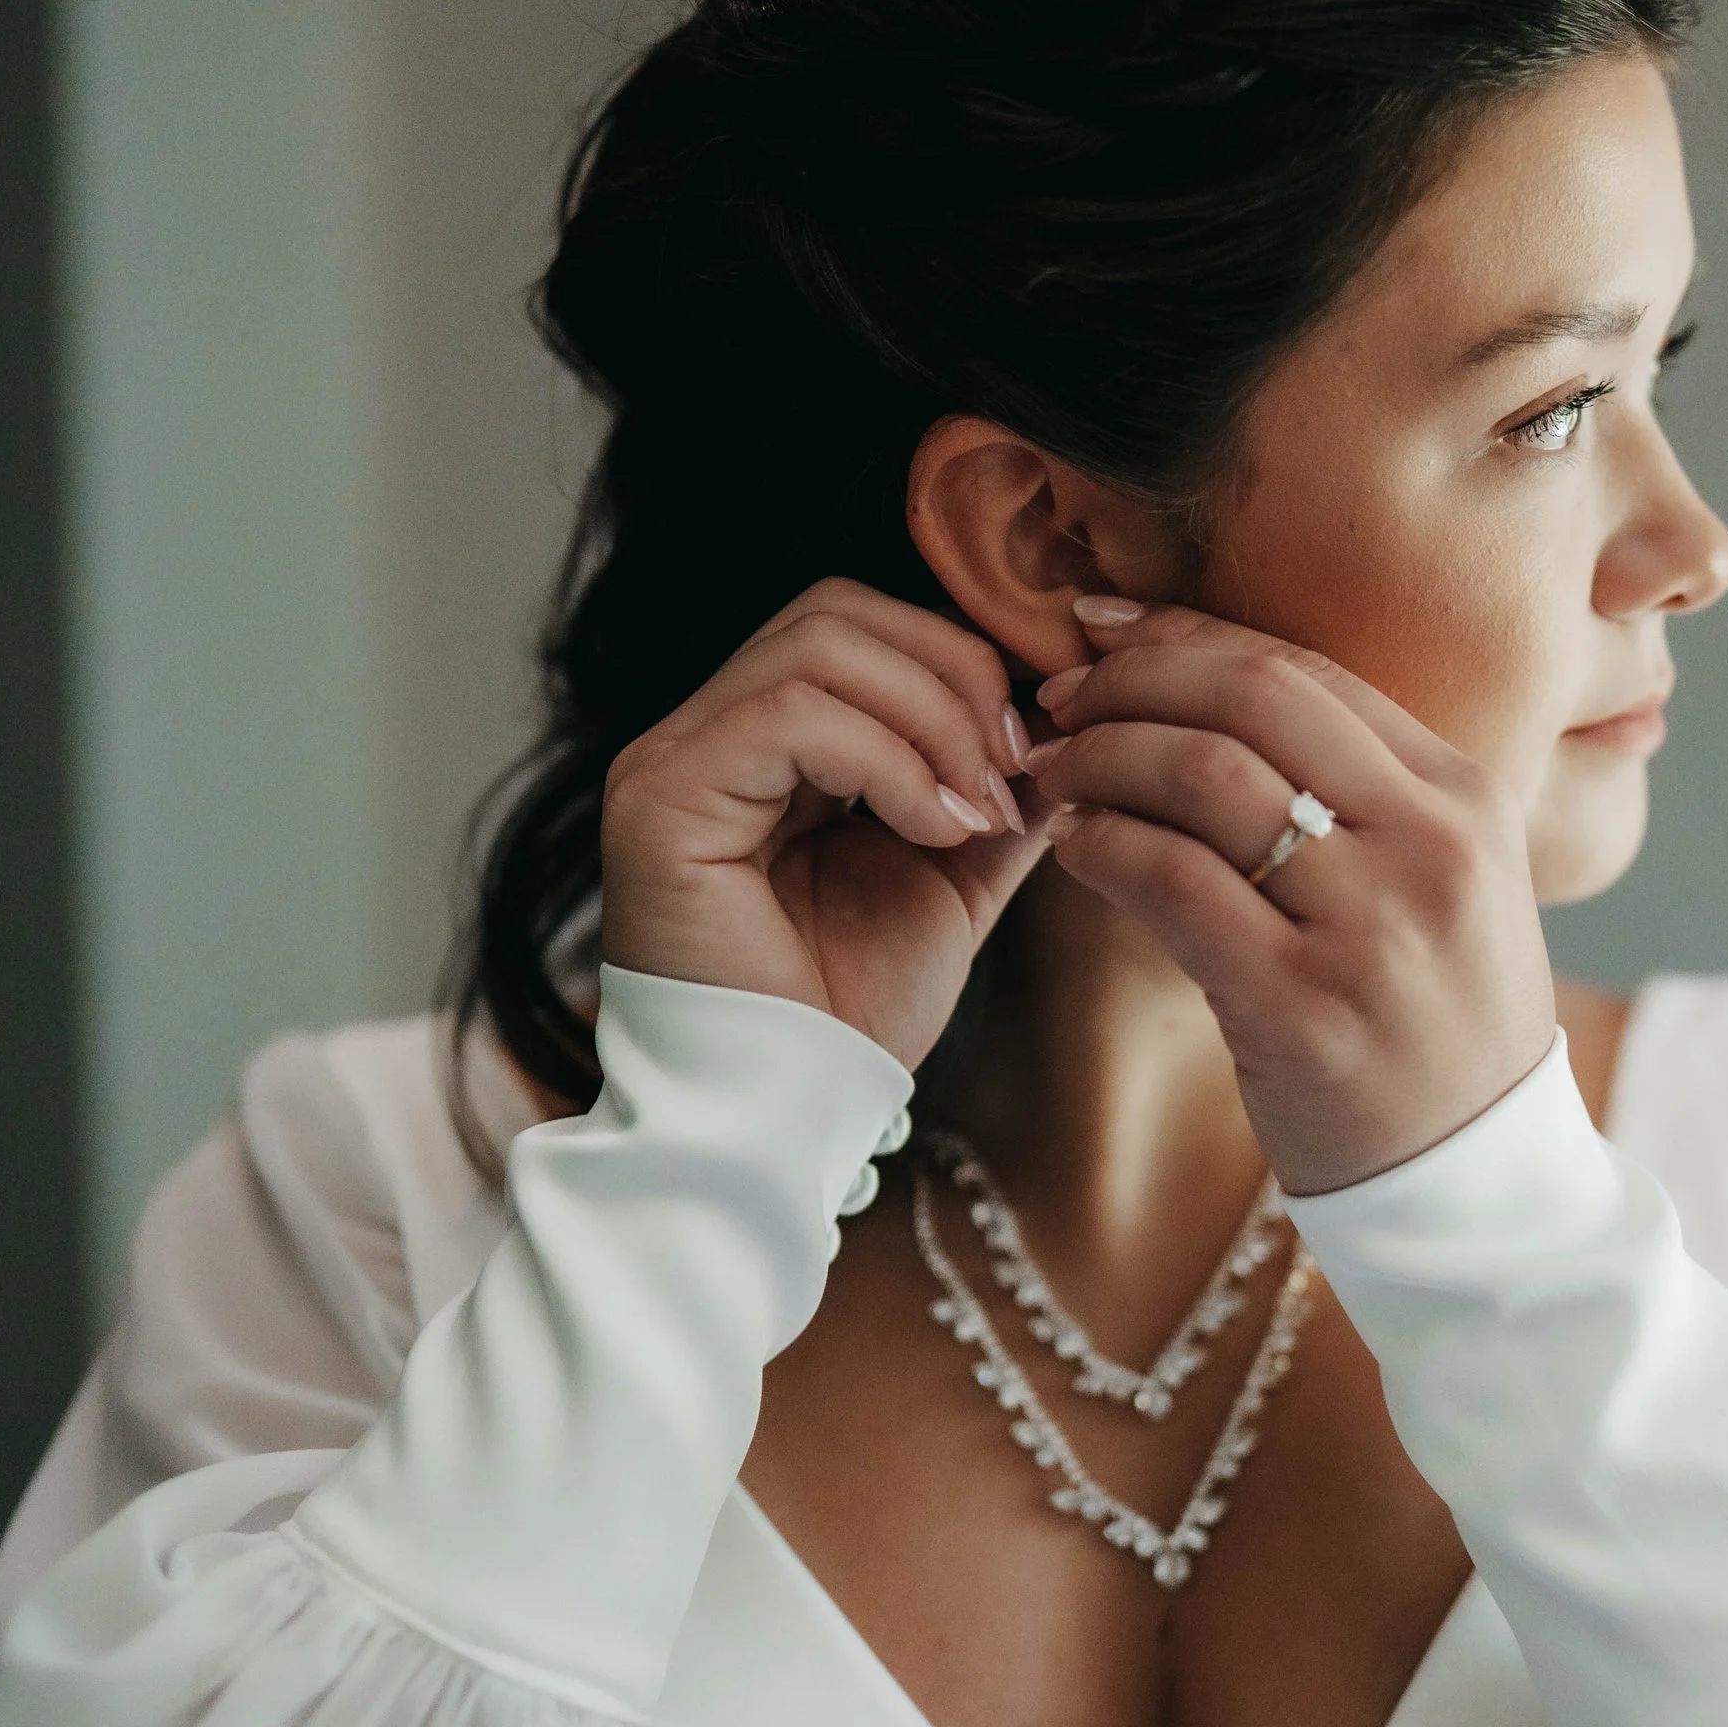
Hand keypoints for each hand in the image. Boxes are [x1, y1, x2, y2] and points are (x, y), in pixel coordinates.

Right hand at [601, 580, 1049, 1068]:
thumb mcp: (954, 878)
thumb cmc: (851, 1012)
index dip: (963, 656)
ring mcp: (673, 757)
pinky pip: (790, 716)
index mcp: (766, 742)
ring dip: (932, 719)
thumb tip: (1066, 723)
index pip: (861, 625)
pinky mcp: (660, 797)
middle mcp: (706, 732)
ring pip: (818, 647)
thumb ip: (995, 792)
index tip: (1042, 738)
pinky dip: (887, 761)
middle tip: (1016, 770)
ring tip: (974, 814)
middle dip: (956, 676)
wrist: (786, 1115)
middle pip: (839, 611)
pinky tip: (933, 829)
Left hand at [1028, 604, 1555, 1191]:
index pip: (1305, 669)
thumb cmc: (1433, 1026)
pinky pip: (1173, 882)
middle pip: (1252, 696)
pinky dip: (1104, 845)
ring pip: (1203, 776)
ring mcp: (1369, 927)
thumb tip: (1200, 695)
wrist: (1477, 1180)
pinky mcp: (1301, 1008)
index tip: (1106, 631)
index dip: (1186, 633)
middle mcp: (1428, 844)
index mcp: (1466, 797)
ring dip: (1100, 757)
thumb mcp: (1440, 884)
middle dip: (1134, 678)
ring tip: (1052, 772)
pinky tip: (1075, 846)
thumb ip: (1359, 793)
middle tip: (1061, 699)